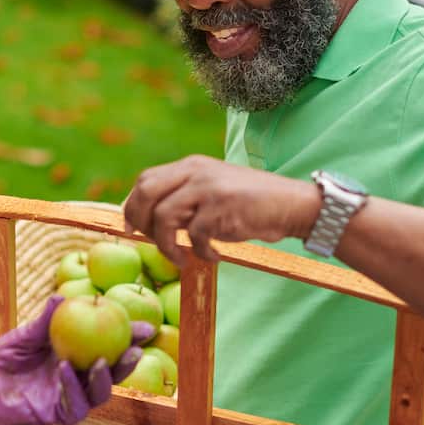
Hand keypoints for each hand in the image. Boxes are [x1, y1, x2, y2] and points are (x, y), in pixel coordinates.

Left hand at [0, 296, 155, 424]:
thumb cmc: (2, 357)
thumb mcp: (25, 334)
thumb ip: (45, 320)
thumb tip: (63, 297)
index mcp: (78, 354)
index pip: (110, 346)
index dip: (130, 339)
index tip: (146, 327)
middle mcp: (79, 377)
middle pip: (113, 373)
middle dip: (128, 362)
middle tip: (136, 348)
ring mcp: (70, 397)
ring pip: (99, 394)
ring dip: (104, 378)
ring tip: (102, 360)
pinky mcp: (57, 414)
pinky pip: (74, 405)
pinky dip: (72, 387)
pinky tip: (67, 369)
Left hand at [122, 155, 320, 264]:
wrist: (291, 204)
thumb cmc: (249, 205)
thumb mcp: (211, 193)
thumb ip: (184, 200)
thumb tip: (148, 222)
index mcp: (190, 166)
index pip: (145, 180)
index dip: (132, 206)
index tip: (132, 230)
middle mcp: (195, 171)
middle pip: (146, 192)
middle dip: (139, 222)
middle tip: (149, 243)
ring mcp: (208, 187)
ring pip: (163, 216)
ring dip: (166, 245)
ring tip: (180, 258)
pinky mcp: (222, 207)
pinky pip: (194, 235)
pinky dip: (201, 252)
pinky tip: (214, 256)